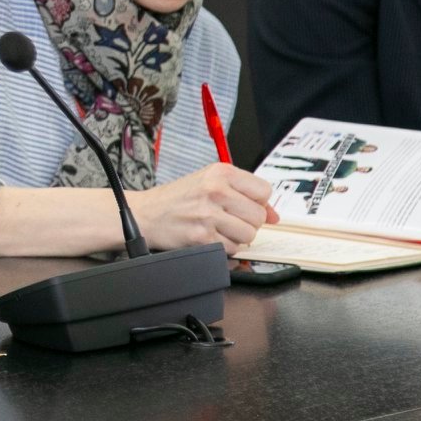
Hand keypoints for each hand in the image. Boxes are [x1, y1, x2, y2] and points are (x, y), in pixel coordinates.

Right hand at [131, 163, 279, 254]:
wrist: (146, 213)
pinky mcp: (202, 237)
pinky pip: (232, 248)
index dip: (259, 202)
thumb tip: (274, 215)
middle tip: (229, 219)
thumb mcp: (210, 182)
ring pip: (249, 234)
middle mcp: (215, 191)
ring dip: (237, 236)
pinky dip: (224, 246)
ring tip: (219, 228)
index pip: (264, 191)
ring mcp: (208, 215)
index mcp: (220, 172)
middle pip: (259, 216)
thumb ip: (244, 194)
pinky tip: (209, 236)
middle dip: (248, 222)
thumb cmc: (177, 198)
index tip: (247, 205)